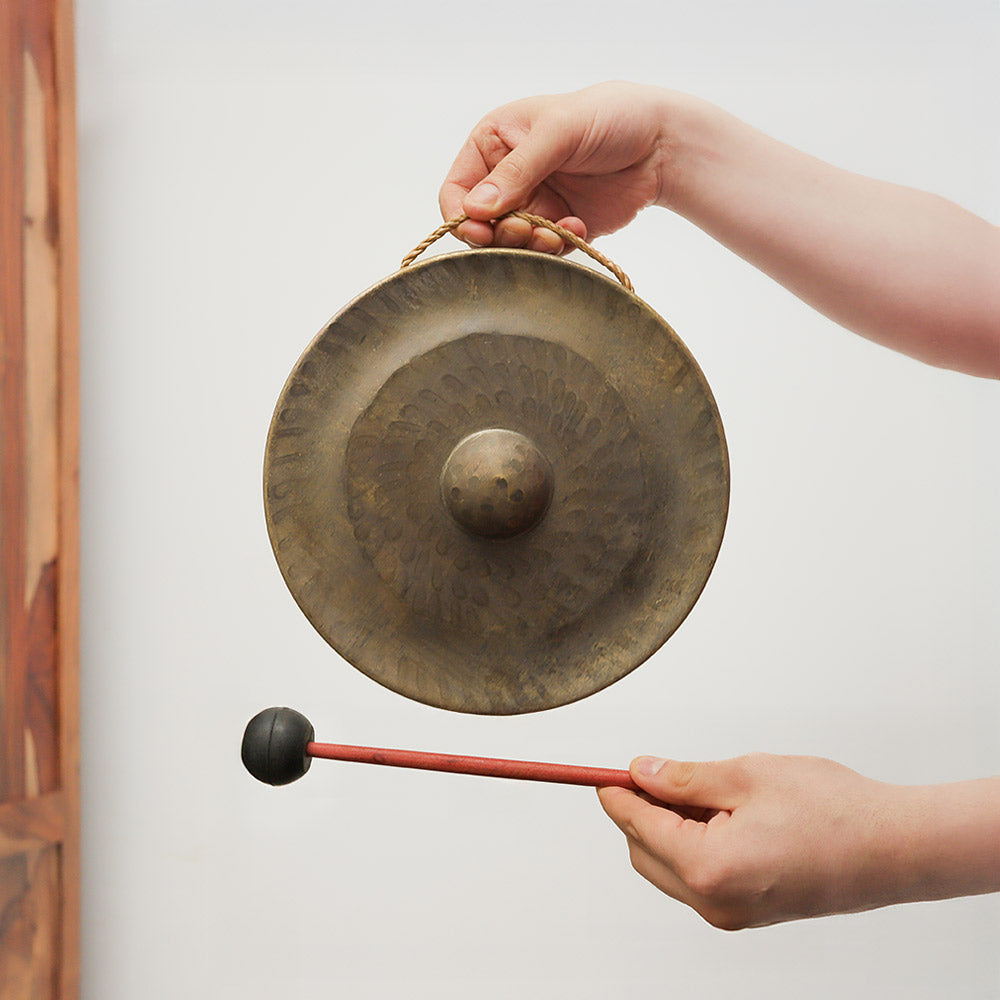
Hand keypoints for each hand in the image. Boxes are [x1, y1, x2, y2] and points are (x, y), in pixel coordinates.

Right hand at [439, 82, 675, 252]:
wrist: (661, 143)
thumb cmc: (609, 117)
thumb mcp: (558, 132)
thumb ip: (516, 170)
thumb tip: (475, 209)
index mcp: (494, 144)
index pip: (456, 190)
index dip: (462, 216)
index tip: (481, 232)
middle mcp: (507, 177)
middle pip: (480, 226)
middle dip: (501, 234)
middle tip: (528, 230)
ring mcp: (533, 204)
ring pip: (510, 244)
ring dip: (529, 245)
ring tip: (555, 233)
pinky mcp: (558, 227)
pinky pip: (542, 252)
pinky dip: (556, 248)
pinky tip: (578, 227)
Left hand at [598, 754, 999, 928]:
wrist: (895, 849)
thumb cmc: (832, 810)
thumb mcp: (746, 775)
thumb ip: (684, 778)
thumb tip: (641, 772)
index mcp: (708, 867)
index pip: (637, 826)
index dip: (617, 794)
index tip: (603, 772)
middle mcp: (714, 902)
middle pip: (644, 853)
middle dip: (640, 812)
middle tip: (657, 772)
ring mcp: (732, 914)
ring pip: (669, 868)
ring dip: (667, 829)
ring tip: (702, 791)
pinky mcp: (749, 913)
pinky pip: (698, 878)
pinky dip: (692, 846)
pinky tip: (719, 815)